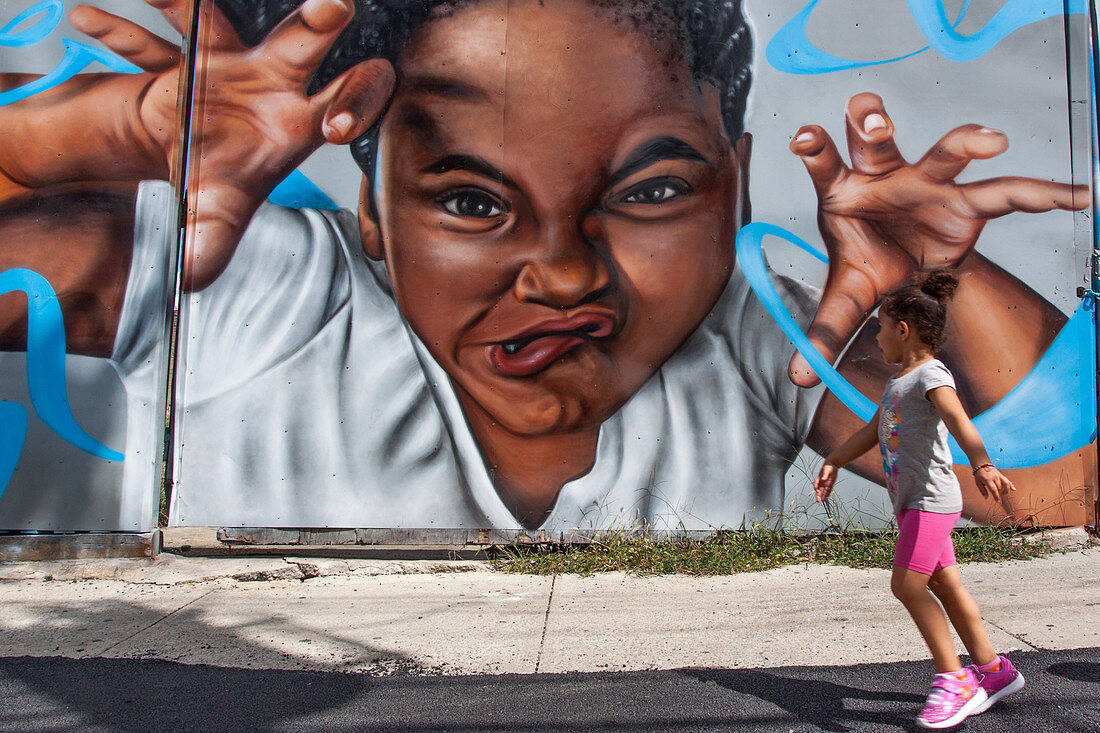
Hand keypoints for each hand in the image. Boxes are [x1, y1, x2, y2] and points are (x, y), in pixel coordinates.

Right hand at [72, 0, 394, 289]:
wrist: (178, 141)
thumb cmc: (220, 171)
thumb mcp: (213, 209)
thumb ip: (209, 239)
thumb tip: (190, 277)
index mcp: (305, 120)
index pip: (352, 106)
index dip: (354, 108)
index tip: (334, 127)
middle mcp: (284, 75)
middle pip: (317, 40)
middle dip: (327, 20)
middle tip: (329, 8)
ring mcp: (246, 49)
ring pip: (257, 13)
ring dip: (259, 2)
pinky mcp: (203, 34)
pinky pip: (185, 13)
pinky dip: (168, 2)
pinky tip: (126, 9)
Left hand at [786, 92, 1087, 386]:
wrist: (907, 273)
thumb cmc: (869, 266)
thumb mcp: (845, 299)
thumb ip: (824, 332)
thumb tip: (799, 378)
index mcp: (844, 193)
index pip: (825, 165)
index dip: (816, 147)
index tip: (804, 137)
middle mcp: (884, 177)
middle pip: (878, 142)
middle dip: (875, 124)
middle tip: (875, 123)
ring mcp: (928, 183)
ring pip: (944, 153)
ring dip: (965, 141)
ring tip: (990, 140)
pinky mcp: (967, 201)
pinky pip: (1008, 194)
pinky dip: (1044, 194)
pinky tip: (1077, 196)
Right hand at [814, 462, 837, 501]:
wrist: (833, 465)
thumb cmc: (828, 466)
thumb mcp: (827, 469)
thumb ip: (825, 474)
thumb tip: (823, 479)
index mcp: (819, 478)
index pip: (816, 484)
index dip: (816, 487)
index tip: (817, 490)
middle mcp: (822, 482)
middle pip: (819, 489)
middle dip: (818, 495)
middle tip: (818, 500)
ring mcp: (826, 483)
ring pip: (823, 491)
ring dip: (822, 496)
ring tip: (822, 501)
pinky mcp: (830, 484)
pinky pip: (829, 490)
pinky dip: (827, 493)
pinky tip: (827, 497)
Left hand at [973, 464, 1014, 499]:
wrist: (982, 464)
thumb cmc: (979, 475)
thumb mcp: (978, 483)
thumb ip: (982, 490)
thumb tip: (986, 498)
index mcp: (988, 480)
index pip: (993, 489)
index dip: (996, 496)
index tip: (997, 501)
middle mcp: (994, 477)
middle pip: (1000, 487)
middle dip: (1000, 494)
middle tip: (999, 500)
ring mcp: (998, 475)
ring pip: (1005, 484)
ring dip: (1006, 490)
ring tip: (1004, 494)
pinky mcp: (1001, 475)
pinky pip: (1007, 480)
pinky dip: (1011, 485)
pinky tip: (1013, 489)